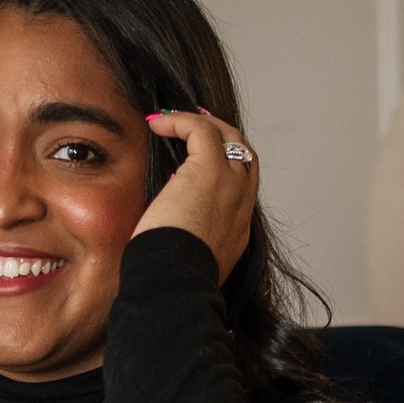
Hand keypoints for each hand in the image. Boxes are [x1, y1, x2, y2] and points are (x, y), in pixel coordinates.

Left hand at [134, 111, 257, 279]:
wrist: (176, 282)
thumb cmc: (171, 278)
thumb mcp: (188, 260)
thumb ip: (187, 242)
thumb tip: (167, 232)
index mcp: (237, 230)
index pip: (241, 187)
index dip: (224, 167)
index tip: (198, 159)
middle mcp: (241, 205)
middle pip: (245, 155)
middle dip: (222, 137)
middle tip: (194, 128)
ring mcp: (231, 185)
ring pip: (230, 137)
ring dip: (202, 124)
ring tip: (173, 121)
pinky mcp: (209, 170)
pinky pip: (201, 130)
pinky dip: (180, 121)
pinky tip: (158, 124)